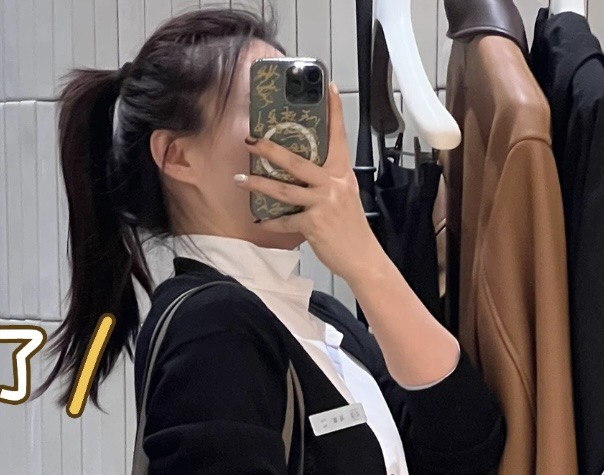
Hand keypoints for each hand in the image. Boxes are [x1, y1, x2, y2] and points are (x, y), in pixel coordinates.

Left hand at [238, 83, 380, 286]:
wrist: (362, 257)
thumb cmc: (351, 227)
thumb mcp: (346, 195)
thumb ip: (328, 181)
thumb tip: (303, 173)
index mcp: (342, 173)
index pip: (339, 135)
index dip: (335, 110)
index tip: (329, 87)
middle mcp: (333, 184)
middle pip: (297, 161)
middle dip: (270, 149)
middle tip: (251, 141)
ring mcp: (323, 203)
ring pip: (284, 189)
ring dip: (259, 183)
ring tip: (241, 179)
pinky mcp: (314, 224)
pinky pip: (286, 221)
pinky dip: (271, 222)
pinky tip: (259, 220)